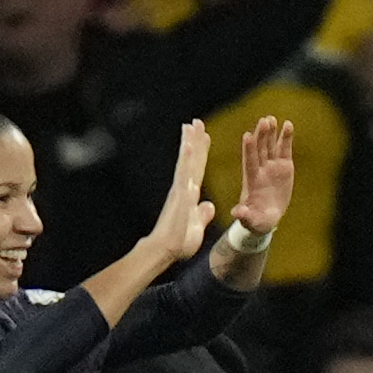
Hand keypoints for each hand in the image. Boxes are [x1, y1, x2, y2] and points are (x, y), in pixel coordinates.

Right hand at [142, 119, 215, 264]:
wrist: (165, 250)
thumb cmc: (178, 242)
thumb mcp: (196, 226)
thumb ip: (202, 214)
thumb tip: (207, 205)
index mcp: (189, 194)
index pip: (197, 168)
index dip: (201, 152)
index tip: (204, 136)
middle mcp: (183, 188)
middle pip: (191, 160)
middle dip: (195, 140)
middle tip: (196, 121)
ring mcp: (180, 190)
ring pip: (186, 162)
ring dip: (189, 143)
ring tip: (191, 125)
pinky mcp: (179, 196)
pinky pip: (184, 175)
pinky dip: (186, 160)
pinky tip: (189, 146)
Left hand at [229, 115, 294, 238]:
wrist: (267, 217)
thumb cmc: (256, 220)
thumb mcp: (250, 220)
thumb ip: (245, 215)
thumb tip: (237, 213)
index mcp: (251, 181)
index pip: (249, 162)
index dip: (249, 150)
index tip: (247, 135)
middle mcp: (260, 170)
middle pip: (260, 150)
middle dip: (261, 136)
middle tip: (263, 121)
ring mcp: (272, 166)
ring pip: (270, 146)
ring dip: (271, 132)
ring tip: (272, 118)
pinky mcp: (284, 165)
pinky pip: (284, 149)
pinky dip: (286, 137)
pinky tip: (288, 124)